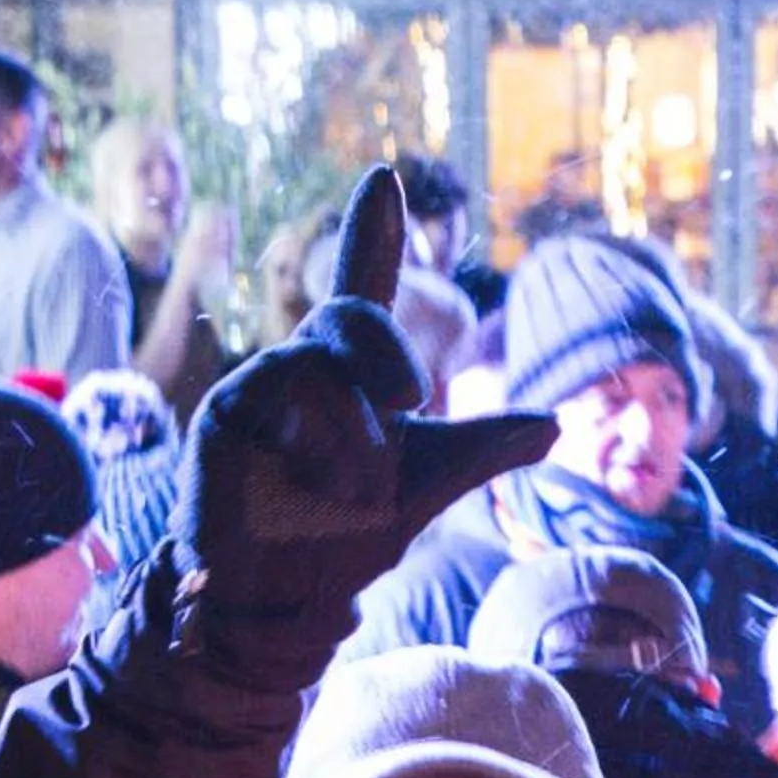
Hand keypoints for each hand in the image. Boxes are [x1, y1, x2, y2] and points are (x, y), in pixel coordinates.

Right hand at [169, 166, 551, 636]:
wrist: (286, 602)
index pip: (363, 282)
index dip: (372, 231)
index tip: (386, 176)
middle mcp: (306, 366)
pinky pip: (278, 398)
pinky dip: (313, 443)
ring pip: (321, 367)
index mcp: (355, 372)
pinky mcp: (225, 412)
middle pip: (353, 317)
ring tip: (348, 488)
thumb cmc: (346, 539)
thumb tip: (553, 423)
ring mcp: (262, 385)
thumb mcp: (428, 487)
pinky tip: (310, 482)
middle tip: (408, 402)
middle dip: (387, 354)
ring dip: (352, 435)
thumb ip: (484, 447)